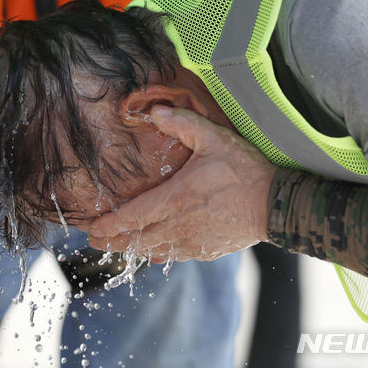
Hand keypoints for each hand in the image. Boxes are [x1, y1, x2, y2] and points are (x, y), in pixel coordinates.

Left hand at [88, 105, 275, 261]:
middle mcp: (179, 225)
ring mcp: (192, 241)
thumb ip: (183, 122)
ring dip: (131, 250)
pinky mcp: (205, 251)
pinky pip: (173, 256)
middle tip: (94, 241)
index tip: (91, 228)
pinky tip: (150, 251)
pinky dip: (156, 254)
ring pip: (153, 251)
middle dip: (112, 242)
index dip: (109, 225)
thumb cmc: (245, 171)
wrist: (276, 205)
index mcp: (176, 199)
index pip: (133, 217)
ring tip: (115, 247)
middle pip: (136, 239)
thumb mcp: (214, 138)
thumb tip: (154, 111)